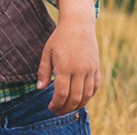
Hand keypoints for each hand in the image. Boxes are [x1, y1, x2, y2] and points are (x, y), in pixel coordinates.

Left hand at [37, 0, 99, 114]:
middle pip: (75, 98)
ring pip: (87, 96)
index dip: (56, 104)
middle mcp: (79, 70)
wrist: (78, 24)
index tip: (50, 107)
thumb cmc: (60, 38)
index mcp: (65, 66)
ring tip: (68, 108)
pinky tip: (80, 99)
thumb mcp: (47, 52)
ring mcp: (90, 69)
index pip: (62, 93)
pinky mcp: (96, 68)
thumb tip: (40, 88)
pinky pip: (95, 87)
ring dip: (77, 106)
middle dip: (65, 109)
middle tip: (58, 111)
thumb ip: (44, 71)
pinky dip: (88, 97)